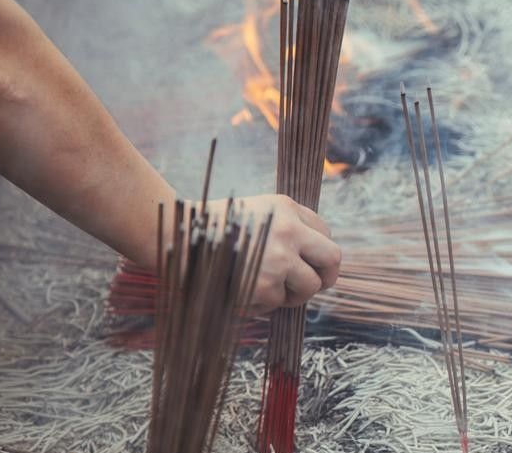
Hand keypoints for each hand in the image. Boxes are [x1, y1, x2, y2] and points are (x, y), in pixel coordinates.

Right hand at [206, 193, 340, 313]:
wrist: (178, 240)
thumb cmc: (221, 225)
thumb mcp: (263, 208)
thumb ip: (295, 222)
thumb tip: (321, 253)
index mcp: (287, 210)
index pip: (327, 236)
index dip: (322, 255)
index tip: (315, 264)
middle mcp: (288, 234)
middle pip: (333, 262)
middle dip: (326, 277)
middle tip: (316, 284)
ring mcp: (276, 263)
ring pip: (307, 289)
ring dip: (293, 293)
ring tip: (269, 286)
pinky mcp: (261, 289)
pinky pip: (277, 304)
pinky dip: (264, 302)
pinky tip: (244, 288)